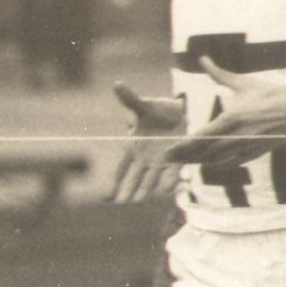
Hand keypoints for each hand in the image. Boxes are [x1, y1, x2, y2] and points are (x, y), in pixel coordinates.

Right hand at [108, 80, 187, 204]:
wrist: (178, 113)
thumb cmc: (156, 110)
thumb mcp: (143, 105)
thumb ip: (130, 100)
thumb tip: (118, 84)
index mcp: (132, 147)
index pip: (121, 168)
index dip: (114, 181)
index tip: (107, 197)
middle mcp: (145, 158)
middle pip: (134, 176)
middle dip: (128, 188)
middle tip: (123, 202)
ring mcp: (161, 160)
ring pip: (151, 178)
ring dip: (146, 189)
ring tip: (139, 202)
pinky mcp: (177, 159)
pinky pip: (172, 171)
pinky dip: (168, 179)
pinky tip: (167, 189)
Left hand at [167, 58, 285, 168]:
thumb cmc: (271, 95)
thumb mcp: (243, 83)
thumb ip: (219, 74)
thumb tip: (203, 59)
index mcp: (230, 119)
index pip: (200, 138)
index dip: (182, 146)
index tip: (168, 150)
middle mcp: (236, 137)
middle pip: (203, 153)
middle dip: (184, 157)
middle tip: (169, 158)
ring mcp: (246, 147)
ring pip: (216, 161)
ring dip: (198, 162)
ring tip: (185, 161)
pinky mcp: (255, 153)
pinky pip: (231, 163)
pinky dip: (217, 164)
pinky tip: (209, 162)